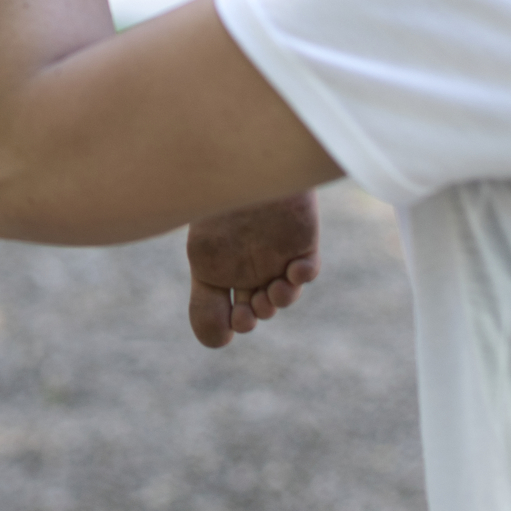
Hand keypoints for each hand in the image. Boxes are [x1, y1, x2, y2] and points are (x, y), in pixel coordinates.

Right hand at [186, 192, 319, 347]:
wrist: (244, 164)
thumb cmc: (219, 208)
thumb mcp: (204, 259)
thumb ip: (205, 304)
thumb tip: (217, 345)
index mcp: (218, 267)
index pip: (222, 307)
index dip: (227, 323)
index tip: (230, 326)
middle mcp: (246, 265)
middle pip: (254, 307)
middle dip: (252, 317)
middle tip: (248, 316)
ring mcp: (274, 255)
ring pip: (282, 293)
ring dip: (279, 302)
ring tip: (274, 296)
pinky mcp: (301, 242)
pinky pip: (307, 269)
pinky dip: (303, 277)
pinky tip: (295, 273)